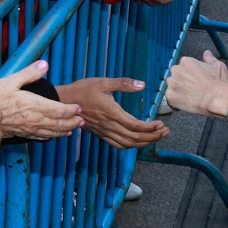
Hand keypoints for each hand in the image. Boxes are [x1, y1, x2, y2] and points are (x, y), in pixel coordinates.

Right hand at [0, 61, 83, 138]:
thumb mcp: (11, 80)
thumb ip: (29, 73)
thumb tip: (45, 64)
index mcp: (33, 105)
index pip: (58, 110)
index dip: (71, 110)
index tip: (79, 108)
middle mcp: (34, 119)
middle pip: (58, 123)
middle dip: (72, 122)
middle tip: (82, 121)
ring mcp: (28, 129)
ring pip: (51, 132)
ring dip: (65, 131)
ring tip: (74, 129)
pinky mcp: (21, 134)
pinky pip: (41, 137)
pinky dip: (51, 137)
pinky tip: (55, 136)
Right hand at [55, 77, 169, 147]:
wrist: (63, 102)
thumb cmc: (82, 90)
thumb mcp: (103, 82)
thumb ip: (123, 83)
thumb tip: (142, 85)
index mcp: (111, 113)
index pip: (136, 126)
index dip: (150, 128)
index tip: (160, 124)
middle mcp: (109, 126)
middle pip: (135, 138)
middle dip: (152, 137)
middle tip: (165, 132)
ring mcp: (104, 132)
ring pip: (128, 144)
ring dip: (144, 143)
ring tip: (156, 137)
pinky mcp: (100, 134)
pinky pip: (118, 145)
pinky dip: (131, 145)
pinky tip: (137, 141)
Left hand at [165, 50, 227, 118]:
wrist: (216, 98)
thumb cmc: (218, 82)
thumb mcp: (217, 66)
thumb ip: (209, 58)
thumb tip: (206, 53)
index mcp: (185, 61)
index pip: (182, 68)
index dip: (188, 76)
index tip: (195, 82)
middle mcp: (175, 69)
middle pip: (175, 77)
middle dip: (181, 83)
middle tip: (192, 91)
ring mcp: (171, 83)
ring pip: (171, 88)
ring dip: (177, 93)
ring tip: (189, 98)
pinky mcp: (170, 95)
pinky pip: (170, 100)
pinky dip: (176, 103)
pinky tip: (186, 104)